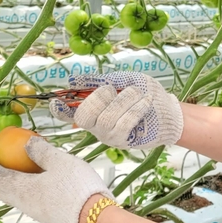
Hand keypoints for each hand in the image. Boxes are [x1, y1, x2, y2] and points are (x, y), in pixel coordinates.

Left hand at [0, 136, 113, 222]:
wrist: (96, 220)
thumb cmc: (76, 186)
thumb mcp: (60, 161)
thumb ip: (41, 151)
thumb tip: (26, 144)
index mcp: (23, 189)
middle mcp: (26, 204)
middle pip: (5, 191)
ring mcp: (37, 213)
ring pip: (17, 199)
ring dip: (13, 186)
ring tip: (19, 174)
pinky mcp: (50, 219)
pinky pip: (31, 203)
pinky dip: (28, 192)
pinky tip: (41, 185)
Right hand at [49, 72, 183, 148]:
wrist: (166, 109)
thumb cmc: (143, 92)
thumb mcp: (122, 80)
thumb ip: (100, 81)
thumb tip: (74, 81)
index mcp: (92, 109)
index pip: (68, 113)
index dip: (59, 109)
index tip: (54, 101)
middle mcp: (95, 125)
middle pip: (84, 116)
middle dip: (98, 98)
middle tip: (113, 90)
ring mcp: (108, 136)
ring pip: (106, 119)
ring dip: (124, 101)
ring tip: (137, 94)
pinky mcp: (123, 142)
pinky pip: (122, 126)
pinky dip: (135, 110)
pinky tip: (144, 103)